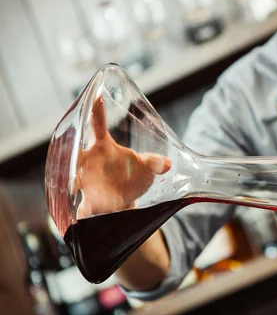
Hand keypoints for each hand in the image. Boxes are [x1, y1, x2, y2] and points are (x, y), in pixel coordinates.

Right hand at [75, 96, 171, 217]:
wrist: (127, 201)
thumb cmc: (133, 176)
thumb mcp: (147, 167)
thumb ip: (154, 163)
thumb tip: (167, 164)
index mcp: (103, 147)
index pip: (97, 125)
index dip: (96, 111)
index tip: (96, 96)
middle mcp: (89, 162)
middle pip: (75, 151)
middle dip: (71, 149)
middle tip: (70, 147)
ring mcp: (85, 181)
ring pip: (72, 179)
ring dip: (72, 182)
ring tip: (73, 186)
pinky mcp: (88, 202)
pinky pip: (80, 207)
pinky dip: (79, 214)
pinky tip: (78, 219)